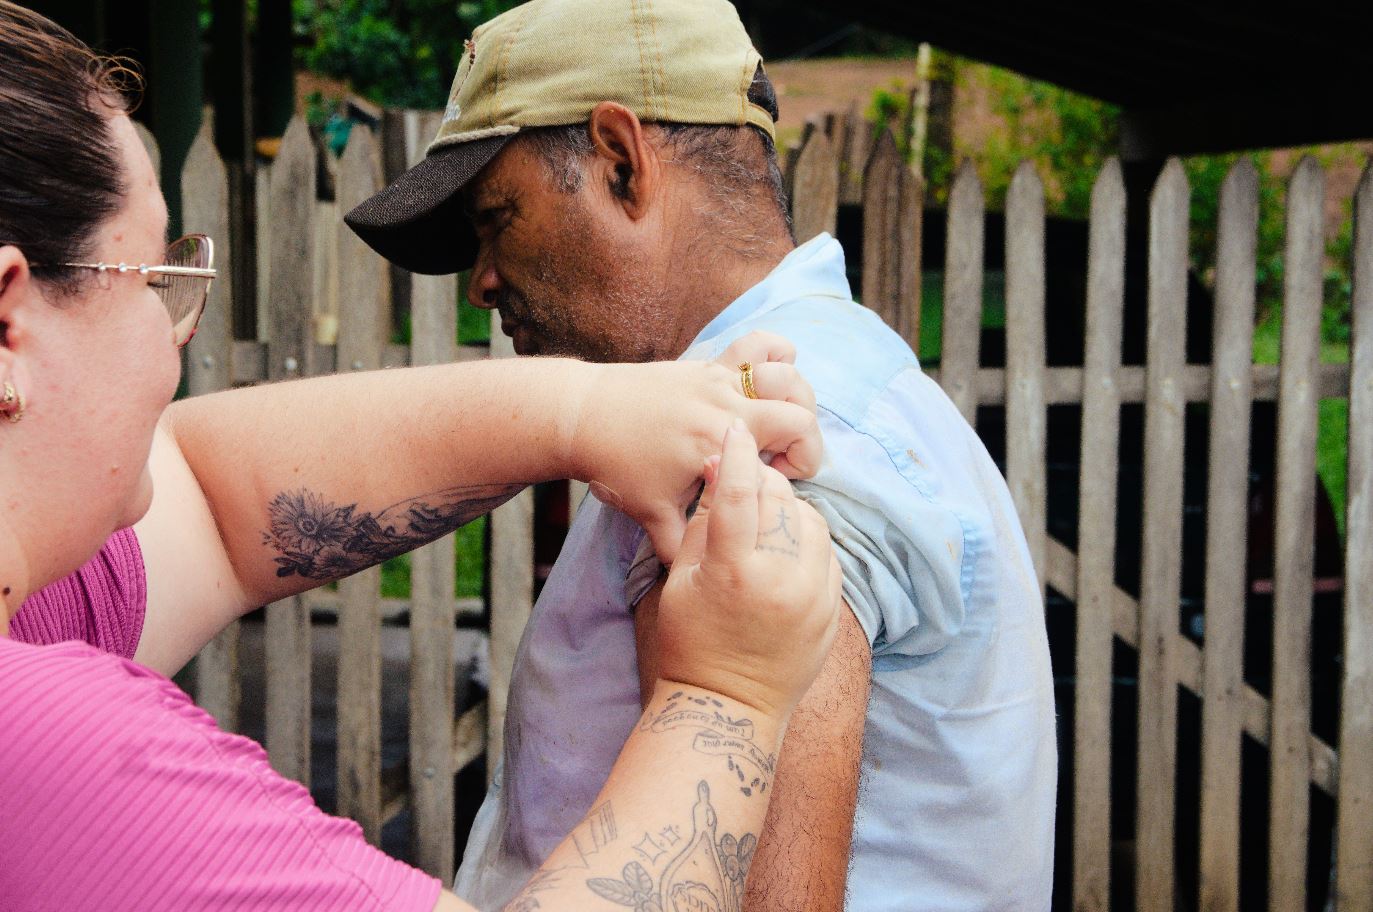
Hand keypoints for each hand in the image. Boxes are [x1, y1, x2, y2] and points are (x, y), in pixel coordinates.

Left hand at [570, 332, 821, 562]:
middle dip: (806, 435)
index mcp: (723, 442)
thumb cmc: (617, 465)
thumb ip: (682, 547)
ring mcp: (717, 379)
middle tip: (779, 457)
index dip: (802, 464)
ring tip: (776, 420)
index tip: (776, 480)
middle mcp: (726, 404)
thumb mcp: (652, 514)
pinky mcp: (705, 364)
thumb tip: (701, 582)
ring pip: (784, 371)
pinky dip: (774, 353)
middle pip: (801, 406)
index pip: (798, 438)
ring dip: (794, 395)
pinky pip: (754, 344)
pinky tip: (770, 375)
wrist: (582, 416)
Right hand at [655, 419, 842, 719]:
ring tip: (763, 522)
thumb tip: (724, 472)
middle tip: (744, 483)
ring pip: (810, 520)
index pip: (742, 495)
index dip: (738, 456)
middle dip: (762, 483)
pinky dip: (806, 540)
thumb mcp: (682, 579)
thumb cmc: (692, 642)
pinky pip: (826, 551)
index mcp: (735, 572)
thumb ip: (705, 523)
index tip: (735, 431)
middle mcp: (782, 581)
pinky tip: (783, 549)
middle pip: (780, 501)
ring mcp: (814, 597)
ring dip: (788, 510)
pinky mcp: (832, 608)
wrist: (731, 706)